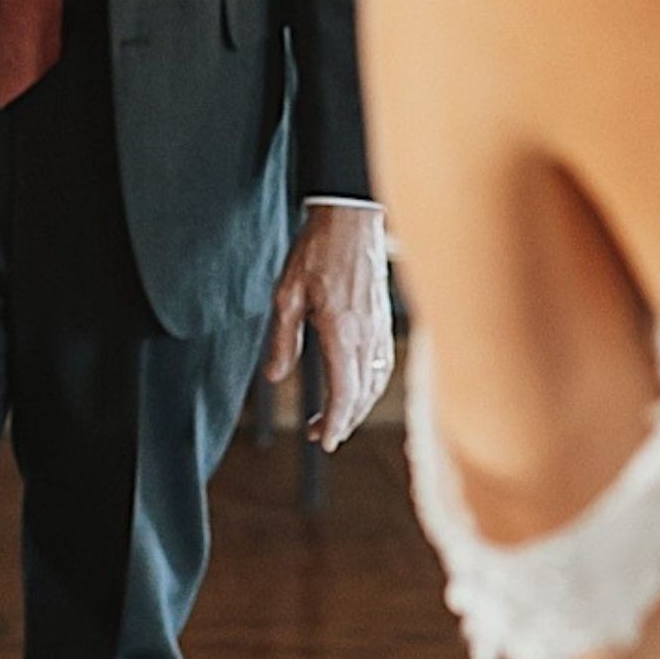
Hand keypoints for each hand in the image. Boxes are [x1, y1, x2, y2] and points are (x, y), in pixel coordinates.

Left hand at [258, 201, 393, 449]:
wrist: (351, 218)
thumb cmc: (318, 251)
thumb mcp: (287, 295)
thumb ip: (282, 340)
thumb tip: (274, 377)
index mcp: (342, 332)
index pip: (344, 393)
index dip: (335, 423)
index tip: (324, 441)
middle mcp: (368, 336)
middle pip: (362, 395)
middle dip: (344, 422)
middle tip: (321, 436)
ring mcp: (381, 328)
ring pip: (376, 382)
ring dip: (358, 407)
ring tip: (335, 418)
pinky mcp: (385, 320)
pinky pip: (383, 364)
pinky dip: (371, 386)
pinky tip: (358, 389)